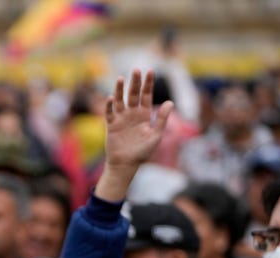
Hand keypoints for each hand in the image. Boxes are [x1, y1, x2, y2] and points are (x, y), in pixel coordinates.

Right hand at [94, 69, 173, 201]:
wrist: (126, 164)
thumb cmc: (142, 152)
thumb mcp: (155, 135)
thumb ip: (161, 119)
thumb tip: (170, 102)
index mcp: (144, 115)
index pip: (146, 95)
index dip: (148, 84)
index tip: (150, 71)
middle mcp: (132, 113)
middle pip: (133, 94)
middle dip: (135, 82)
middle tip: (136, 70)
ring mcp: (121, 118)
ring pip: (120, 100)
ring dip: (119, 90)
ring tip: (121, 78)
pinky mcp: (111, 125)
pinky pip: (109, 113)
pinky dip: (109, 106)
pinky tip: (110, 98)